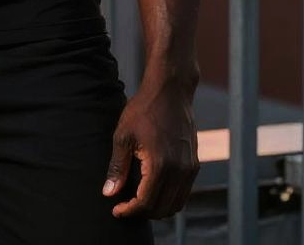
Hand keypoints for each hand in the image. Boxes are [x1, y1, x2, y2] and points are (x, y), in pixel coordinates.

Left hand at [102, 77, 198, 218]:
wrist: (170, 91)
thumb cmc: (143, 109)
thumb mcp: (123, 136)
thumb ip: (117, 167)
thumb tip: (109, 193)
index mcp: (160, 166)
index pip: (145, 203)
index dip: (129, 211)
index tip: (116, 210)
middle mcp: (179, 171)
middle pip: (162, 209)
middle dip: (142, 213)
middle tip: (125, 206)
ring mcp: (189, 169)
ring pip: (175, 204)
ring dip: (157, 208)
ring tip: (138, 201)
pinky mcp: (194, 164)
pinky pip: (183, 193)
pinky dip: (169, 199)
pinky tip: (153, 189)